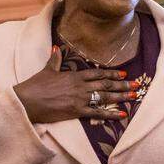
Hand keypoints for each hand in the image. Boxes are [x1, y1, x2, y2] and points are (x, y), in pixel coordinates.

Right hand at [14, 46, 137, 123]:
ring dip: (121, 97)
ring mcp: (80, 99)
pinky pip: (98, 113)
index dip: (111, 75)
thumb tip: (57, 48)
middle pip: (105, 85)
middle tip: (136, 85)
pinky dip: (111, 114)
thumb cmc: (35, 86)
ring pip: (105, 97)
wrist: (27, 101)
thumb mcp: (47, 70)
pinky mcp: (76, 112)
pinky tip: (122, 114)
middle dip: (122, 85)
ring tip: (134, 96)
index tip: (123, 74)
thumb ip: (55, 60)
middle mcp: (80, 86)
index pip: (97, 74)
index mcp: (74, 76)